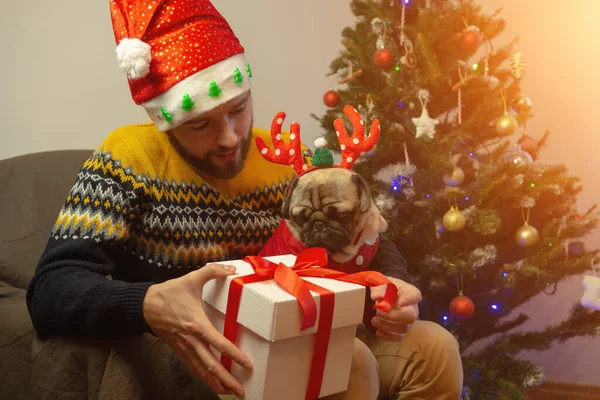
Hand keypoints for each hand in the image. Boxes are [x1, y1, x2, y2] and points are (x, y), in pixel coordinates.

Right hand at [143, 263, 251, 397]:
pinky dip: (204, 377)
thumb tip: (232, 268)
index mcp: (197, 324)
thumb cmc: (170, 292)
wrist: (145, 305)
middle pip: (210, 365)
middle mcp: (191, 340)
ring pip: (201, 371)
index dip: (233, 355)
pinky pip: (193, 367)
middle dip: (227, 380)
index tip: (246, 364)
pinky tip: (213, 384)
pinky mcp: (179, 350)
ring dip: (216, 383)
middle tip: (241, 391)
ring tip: (231, 392)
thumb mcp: (192, 278)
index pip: (218, 344)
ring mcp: (184, 347)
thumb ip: (213, 272)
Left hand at [369, 277, 421, 341]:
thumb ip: (379, 288)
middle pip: (411, 316)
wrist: (384, 296)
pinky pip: (398, 337)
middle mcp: (412, 308)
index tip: (400, 302)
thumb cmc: (386, 288)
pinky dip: (387, 336)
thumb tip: (377, 296)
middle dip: (394, 316)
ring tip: (374, 320)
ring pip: (404, 328)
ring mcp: (408, 320)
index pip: (415, 296)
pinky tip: (378, 331)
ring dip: (387, 326)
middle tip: (379, 311)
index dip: (409, 300)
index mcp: (410, 292)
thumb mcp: (381, 283)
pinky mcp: (401, 330)